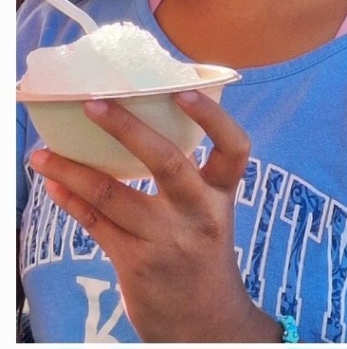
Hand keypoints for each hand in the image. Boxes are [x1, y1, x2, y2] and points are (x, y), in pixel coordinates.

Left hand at [29, 90, 277, 341]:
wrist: (206, 326)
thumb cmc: (203, 258)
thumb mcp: (210, 216)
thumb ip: (191, 181)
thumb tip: (140, 134)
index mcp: (222, 196)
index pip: (235, 147)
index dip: (212, 117)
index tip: (183, 91)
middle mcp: (199, 214)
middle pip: (167, 162)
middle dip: (127, 129)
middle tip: (94, 104)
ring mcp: (168, 240)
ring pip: (114, 194)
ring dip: (74, 170)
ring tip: (43, 153)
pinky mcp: (137, 264)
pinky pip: (97, 224)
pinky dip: (72, 201)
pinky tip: (54, 184)